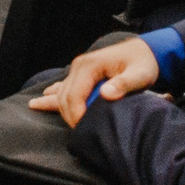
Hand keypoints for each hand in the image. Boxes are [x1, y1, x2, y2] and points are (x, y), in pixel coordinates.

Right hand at [30, 35, 160, 127]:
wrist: (143, 51)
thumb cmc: (142, 63)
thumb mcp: (139, 74)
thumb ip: (124, 83)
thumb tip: (106, 94)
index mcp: (90, 65)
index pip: (74, 94)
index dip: (76, 114)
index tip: (84, 129)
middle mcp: (79, 66)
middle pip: (64, 95)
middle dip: (69, 115)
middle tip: (79, 133)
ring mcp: (78, 69)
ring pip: (61, 93)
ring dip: (59, 108)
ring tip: (50, 117)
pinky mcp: (80, 73)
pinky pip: (63, 87)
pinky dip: (52, 96)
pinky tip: (41, 101)